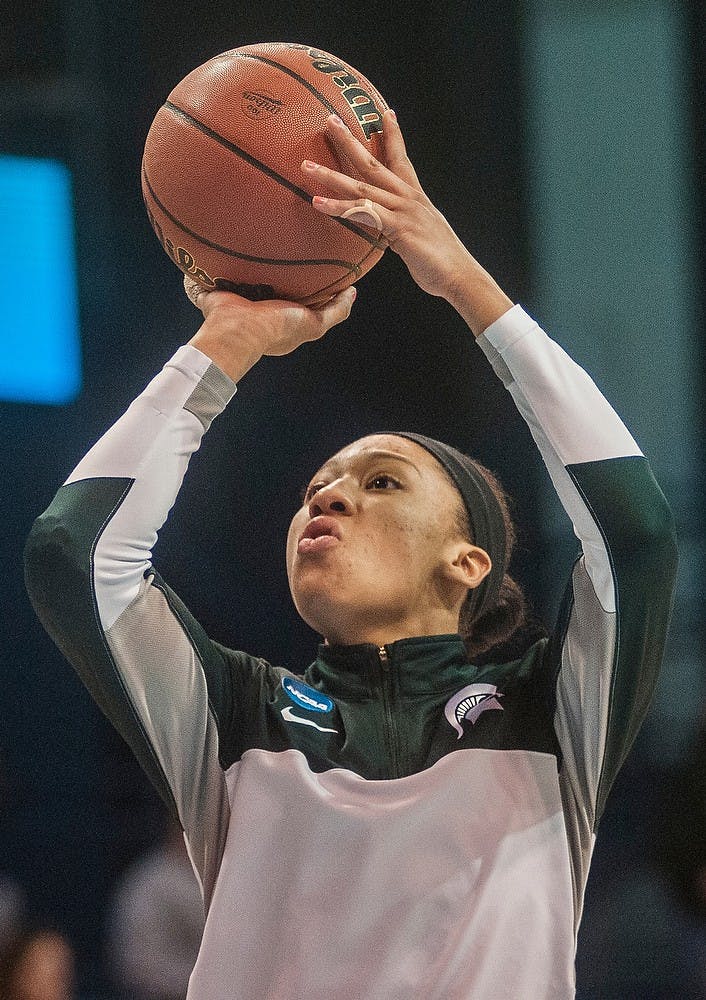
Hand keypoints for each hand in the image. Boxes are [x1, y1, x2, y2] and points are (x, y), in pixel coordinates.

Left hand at [185, 277, 355, 380]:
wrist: (236, 333)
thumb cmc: (222, 319)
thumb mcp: (212, 298)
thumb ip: (201, 289)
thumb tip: (187, 278)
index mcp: (266, 323)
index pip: (281, 308)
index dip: (290, 296)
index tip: (294, 283)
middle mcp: (287, 327)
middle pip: (306, 310)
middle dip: (316, 297)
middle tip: (325, 280)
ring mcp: (302, 328)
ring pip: (325, 313)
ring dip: (335, 299)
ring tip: (345, 283)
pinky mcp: (312, 326)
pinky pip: (335, 313)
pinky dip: (344, 302)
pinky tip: (351, 289)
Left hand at [302, 111, 473, 301]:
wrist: (460, 276)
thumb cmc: (440, 262)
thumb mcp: (420, 238)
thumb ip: (402, 228)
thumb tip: (390, 230)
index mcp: (415, 198)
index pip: (402, 159)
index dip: (393, 135)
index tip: (384, 112)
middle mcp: (409, 198)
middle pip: (374, 163)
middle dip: (350, 140)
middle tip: (330, 120)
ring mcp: (403, 211)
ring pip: (362, 186)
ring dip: (332, 175)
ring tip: (306, 166)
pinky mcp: (398, 228)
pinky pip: (363, 214)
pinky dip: (339, 208)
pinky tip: (318, 203)